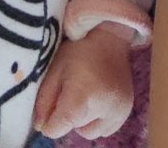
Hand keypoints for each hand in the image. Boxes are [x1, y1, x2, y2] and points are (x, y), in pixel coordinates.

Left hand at [33, 25, 133, 139]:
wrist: (110, 36)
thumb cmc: (78, 49)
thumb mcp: (55, 68)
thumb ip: (44, 99)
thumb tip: (40, 127)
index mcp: (82, 95)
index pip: (59, 128)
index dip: (50, 122)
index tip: (50, 109)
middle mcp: (103, 108)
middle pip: (74, 128)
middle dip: (68, 115)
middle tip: (71, 89)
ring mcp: (118, 112)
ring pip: (89, 131)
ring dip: (82, 119)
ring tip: (85, 93)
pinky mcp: (126, 112)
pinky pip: (104, 129)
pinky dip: (97, 119)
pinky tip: (97, 98)